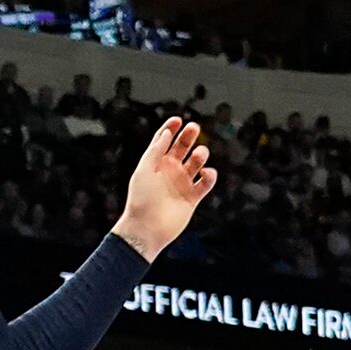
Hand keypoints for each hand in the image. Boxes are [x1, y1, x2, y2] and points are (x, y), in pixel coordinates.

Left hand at [113, 116, 217, 259]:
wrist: (146, 229)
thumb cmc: (140, 200)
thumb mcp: (144, 170)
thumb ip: (155, 151)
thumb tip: (166, 133)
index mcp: (156, 163)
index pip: (165, 140)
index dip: (171, 128)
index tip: (178, 120)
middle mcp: (169, 171)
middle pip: (183, 147)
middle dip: (189, 136)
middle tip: (194, 128)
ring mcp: (182, 183)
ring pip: (197, 162)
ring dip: (201, 155)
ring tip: (199, 156)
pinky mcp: (192, 197)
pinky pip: (206, 183)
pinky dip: (210, 175)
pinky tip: (205, 173)